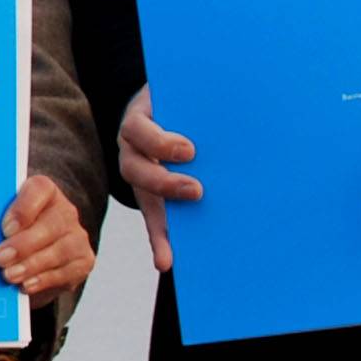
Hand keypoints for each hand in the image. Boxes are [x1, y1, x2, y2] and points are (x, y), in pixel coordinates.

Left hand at [0, 174, 95, 307]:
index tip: (5, 228)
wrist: (32, 251)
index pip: (40, 189)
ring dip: (32, 265)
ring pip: (60, 250)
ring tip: (9, 275)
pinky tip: (26, 285)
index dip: (23, 209)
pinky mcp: (83, 260)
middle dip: (24, 244)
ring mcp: (76, 236)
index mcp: (42, 190)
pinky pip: (67, 271)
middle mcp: (64, 211)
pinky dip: (44, 280)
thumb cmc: (7, 231)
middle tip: (0, 258)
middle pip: (51, 224)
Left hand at [118, 85, 201, 273]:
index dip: (159, 240)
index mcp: (147, 183)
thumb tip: (227, 231)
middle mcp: (134, 157)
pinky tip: (192, 115)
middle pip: (135, 174)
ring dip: (160, 147)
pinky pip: (145, 112)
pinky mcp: (142, 103)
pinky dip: (164, 116)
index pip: (153, 214)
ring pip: (135, 139)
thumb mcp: (193, 171)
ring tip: (188, 152)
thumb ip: (201, 196)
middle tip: (196, 191)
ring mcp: (134, 128)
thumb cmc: (185, 141)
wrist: (172, 96)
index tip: (166, 264)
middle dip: (164, 186)